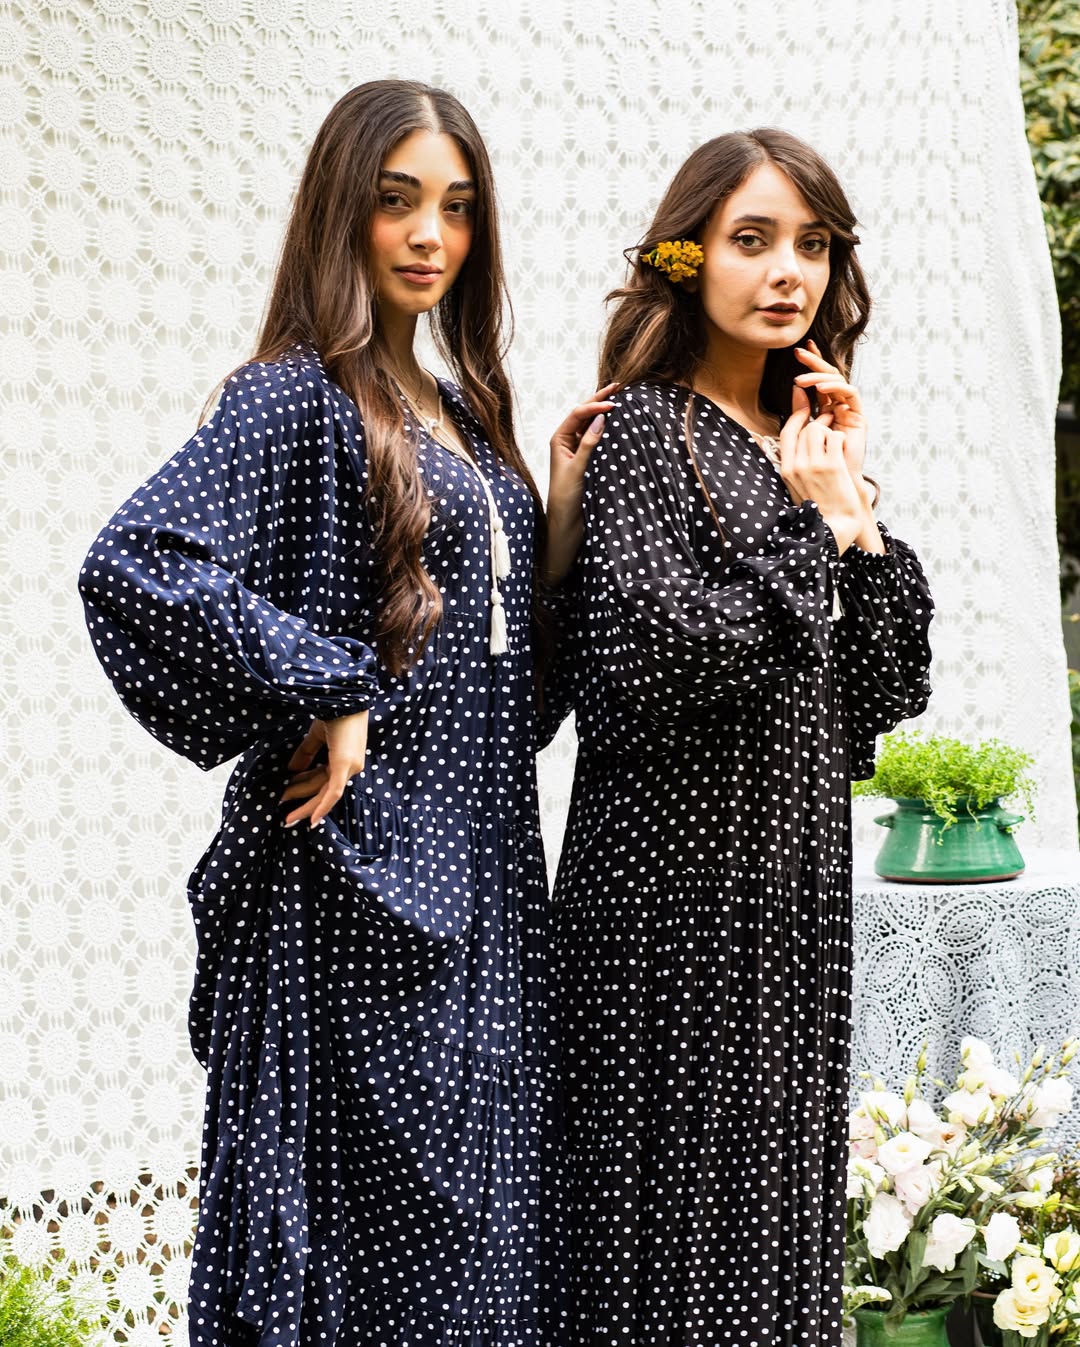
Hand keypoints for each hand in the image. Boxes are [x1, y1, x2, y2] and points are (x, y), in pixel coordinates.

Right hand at [280, 711, 367, 827]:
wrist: (343, 696)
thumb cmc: (334, 711)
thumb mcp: (316, 735)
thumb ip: (306, 754)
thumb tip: (291, 771)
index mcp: (345, 759)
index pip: (322, 780)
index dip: (303, 789)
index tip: (286, 796)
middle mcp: (351, 767)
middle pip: (322, 790)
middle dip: (302, 801)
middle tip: (285, 814)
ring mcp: (350, 767)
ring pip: (325, 792)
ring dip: (304, 802)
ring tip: (287, 814)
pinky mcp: (345, 765)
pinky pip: (334, 791)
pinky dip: (323, 806)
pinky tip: (312, 819)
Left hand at [544, 383, 617, 583]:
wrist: (566, 526)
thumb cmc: (566, 500)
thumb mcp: (577, 470)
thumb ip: (588, 444)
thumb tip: (601, 418)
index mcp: (559, 440)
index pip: (577, 415)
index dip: (594, 406)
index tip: (613, 403)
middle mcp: (568, 442)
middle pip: (585, 415)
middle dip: (600, 400)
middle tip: (619, 386)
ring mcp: (579, 451)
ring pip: (594, 425)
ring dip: (606, 412)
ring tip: (622, 398)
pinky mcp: (589, 461)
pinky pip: (600, 440)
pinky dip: (610, 429)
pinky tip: (621, 422)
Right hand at [779, 386, 864, 553]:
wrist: (833, 527)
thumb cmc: (821, 505)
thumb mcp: (799, 484)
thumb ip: (797, 460)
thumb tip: (800, 435)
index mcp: (786, 469)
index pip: (787, 432)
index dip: (797, 414)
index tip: (804, 402)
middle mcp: (796, 466)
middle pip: (805, 428)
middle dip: (819, 422)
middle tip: (830, 425)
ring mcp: (813, 465)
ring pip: (819, 429)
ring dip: (830, 430)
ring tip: (837, 442)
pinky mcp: (831, 466)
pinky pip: (835, 437)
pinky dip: (841, 439)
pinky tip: (844, 450)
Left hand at [793, 339, 867, 481]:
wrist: (835, 483)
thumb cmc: (816, 462)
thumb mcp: (802, 432)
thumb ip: (800, 412)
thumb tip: (795, 388)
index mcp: (826, 407)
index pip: (818, 380)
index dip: (811, 363)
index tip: (798, 350)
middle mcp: (839, 405)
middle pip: (828, 376)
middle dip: (814, 361)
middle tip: (798, 352)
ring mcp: (850, 410)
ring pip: (838, 382)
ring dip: (819, 376)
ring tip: (801, 379)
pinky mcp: (859, 416)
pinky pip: (850, 394)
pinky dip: (835, 388)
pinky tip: (820, 388)